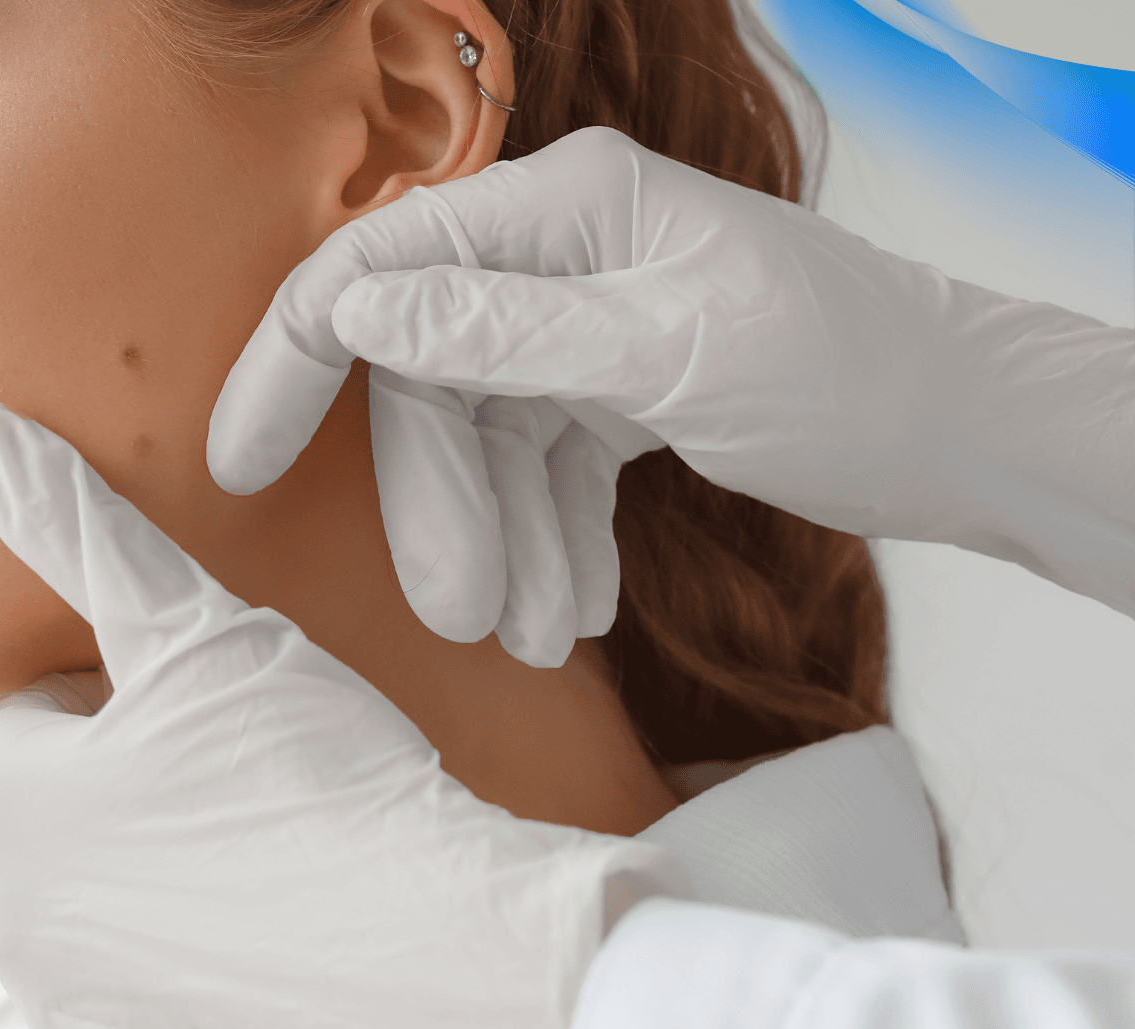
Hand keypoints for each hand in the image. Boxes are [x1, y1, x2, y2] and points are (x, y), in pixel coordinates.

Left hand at [0, 401, 685, 1028]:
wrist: (448, 973)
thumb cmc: (315, 782)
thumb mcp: (197, 632)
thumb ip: (83, 532)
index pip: (47, 714)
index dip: (141, 694)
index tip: (224, 712)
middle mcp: (0, 933)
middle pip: (74, 819)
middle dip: (149, 791)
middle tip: (266, 782)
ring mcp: (70, 1026)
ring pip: (119, 913)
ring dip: (182, 884)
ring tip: (294, 863)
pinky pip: (165, 1009)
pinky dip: (216, 981)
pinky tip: (299, 954)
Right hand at [213, 125, 1134, 626]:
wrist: (971, 431)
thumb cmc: (850, 369)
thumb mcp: (667, 352)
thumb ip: (503, 330)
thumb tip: (353, 310)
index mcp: (565, 206)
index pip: (378, 272)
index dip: (295, 365)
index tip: (242, 464)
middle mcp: (561, 252)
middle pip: (432, 382)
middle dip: (443, 505)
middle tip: (458, 615)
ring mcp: (586, 320)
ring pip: (486, 439)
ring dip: (502, 541)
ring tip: (541, 637)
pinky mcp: (616, 385)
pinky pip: (543, 465)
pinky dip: (550, 537)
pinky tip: (576, 607)